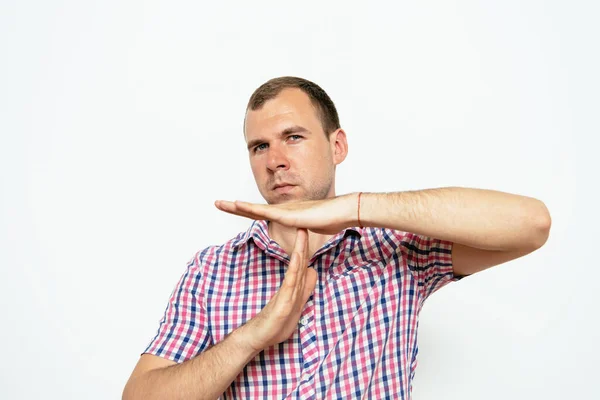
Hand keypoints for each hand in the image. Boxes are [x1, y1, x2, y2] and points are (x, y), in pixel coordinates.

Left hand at [214, 193, 358, 234]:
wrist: (341, 212)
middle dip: (234, 206)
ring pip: (254, 208)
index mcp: (285, 214)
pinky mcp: (287, 215)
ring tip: (219, 203)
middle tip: (217, 203)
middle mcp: (281, 210)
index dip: (245, 210)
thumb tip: (302, 239)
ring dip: (235, 206)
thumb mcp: (312, 230)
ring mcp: (283, 211)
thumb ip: (304, 233)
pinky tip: (238, 205)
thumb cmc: (330, 220)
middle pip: (252, 208)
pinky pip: (264, 212)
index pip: (260, 213)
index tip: (231, 208)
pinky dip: (250, 208)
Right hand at [239, 229, 316, 351]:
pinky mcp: (282, 303)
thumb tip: (312, 272)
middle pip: (298, 261)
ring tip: (302, 233)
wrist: (255, 338)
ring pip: (295, 268)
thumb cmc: (273, 324)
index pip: (301, 263)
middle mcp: (288, 287)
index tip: (308, 232)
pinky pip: (290, 283)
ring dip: (300, 250)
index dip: (305, 248)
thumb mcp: (295, 305)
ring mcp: (285, 294)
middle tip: (304, 223)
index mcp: (292, 287)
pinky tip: (299, 259)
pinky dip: (295, 269)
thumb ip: (304, 290)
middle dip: (303, 243)